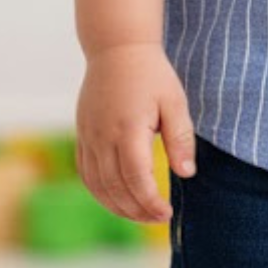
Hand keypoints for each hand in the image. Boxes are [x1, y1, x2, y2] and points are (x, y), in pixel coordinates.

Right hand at [75, 42, 198, 221]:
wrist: (117, 49)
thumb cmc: (151, 74)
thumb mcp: (174, 102)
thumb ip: (180, 139)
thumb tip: (186, 174)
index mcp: (128, 129)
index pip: (136, 179)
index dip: (150, 202)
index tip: (167, 213)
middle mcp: (103, 136)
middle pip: (115, 188)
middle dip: (137, 210)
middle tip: (158, 219)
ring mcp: (88, 136)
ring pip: (97, 185)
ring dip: (117, 206)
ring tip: (141, 215)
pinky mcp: (82, 134)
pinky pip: (85, 172)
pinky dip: (99, 192)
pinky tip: (117, 199)